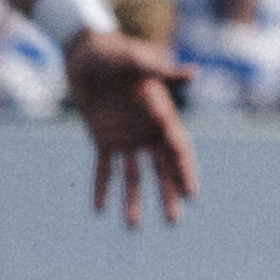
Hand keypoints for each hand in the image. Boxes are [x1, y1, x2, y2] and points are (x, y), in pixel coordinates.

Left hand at [67, 27, 200, 226]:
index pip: (178, 149)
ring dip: (134, 199)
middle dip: (168, 194)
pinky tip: (99, 209)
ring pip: (134, 175)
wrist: (85, 54)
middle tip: (173, 221)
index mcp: (162, 113)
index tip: (192, 195)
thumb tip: (193, 73)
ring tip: (132, 226)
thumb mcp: (135, 60)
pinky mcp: (103, 139)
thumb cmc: (115, 52)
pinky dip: (102, 187)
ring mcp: (126, 137)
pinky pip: (104, 168)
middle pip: (162, 169)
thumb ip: (161, 70)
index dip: (186, 172)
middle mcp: (148, 130)